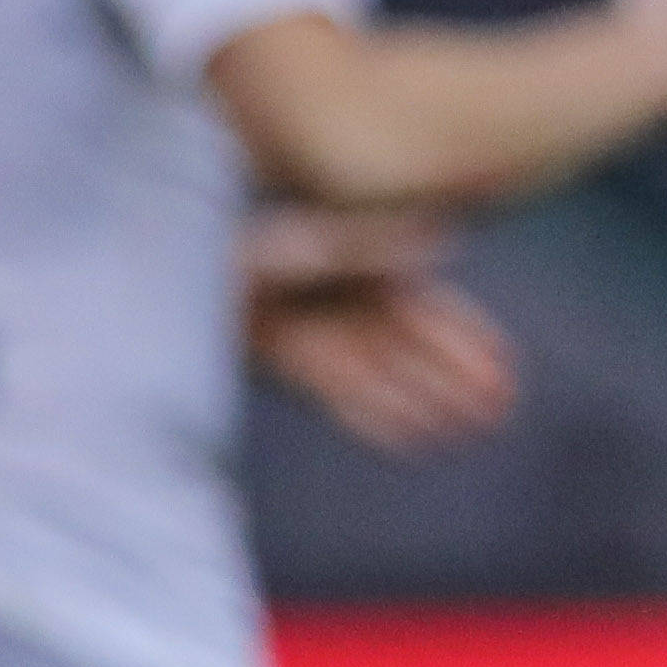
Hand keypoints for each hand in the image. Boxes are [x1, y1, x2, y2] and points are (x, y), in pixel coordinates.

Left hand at [243, 206, 518, 452]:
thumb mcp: (313, 236)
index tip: (503, 368)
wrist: (163, 259)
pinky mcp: (281, 353)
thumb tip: (445, 243)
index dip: (465, 340)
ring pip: (381, 370)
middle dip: (454, 376)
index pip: (425, 307)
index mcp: (357, 254)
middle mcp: (340, 293)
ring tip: (466, 428)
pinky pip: (340, 389)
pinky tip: (411, 434)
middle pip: (408, 344)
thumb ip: (375, 246)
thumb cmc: (238, 232)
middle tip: (499, 409)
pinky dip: (376, 411)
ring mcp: (312, 325)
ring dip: (424, 398)